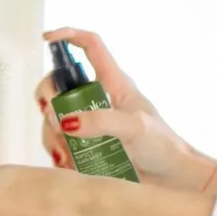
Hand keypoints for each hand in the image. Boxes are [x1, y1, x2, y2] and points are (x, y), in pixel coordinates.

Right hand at [38, 28, 215, 190]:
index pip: (90, 46)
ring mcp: (87, 121)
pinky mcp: (82, 143)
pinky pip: (56, 141)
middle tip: (56, 119)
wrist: (170, 179)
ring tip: (66, 152)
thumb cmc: (162, 147)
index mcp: (113, 83)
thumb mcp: (135, 129)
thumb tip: (67, 121)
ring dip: (52, 133)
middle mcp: (96, 98)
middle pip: (58, 84)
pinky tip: (67, 163)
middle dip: (49, 100)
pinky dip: (56, 152)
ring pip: (52, 116)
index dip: (68, 37)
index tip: (46, 39)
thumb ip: (101, 122)